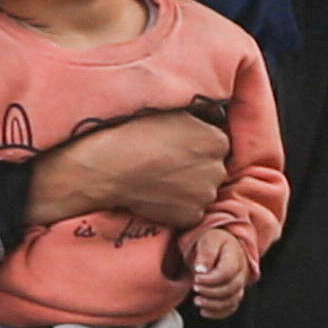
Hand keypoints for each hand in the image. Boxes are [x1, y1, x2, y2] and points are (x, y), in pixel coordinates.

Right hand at [30, 109, 228, 234]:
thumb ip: (197, 117)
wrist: (109, 165)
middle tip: (165, 164)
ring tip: (158, 180)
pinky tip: (156, 195)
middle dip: (195, 168)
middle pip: (211, 169)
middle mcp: (217, 168)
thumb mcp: (172, 111)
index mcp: (217, 140)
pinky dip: (176, 207)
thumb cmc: (135, 132)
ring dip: (186, 189)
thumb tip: (209, 116)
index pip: (216, 145)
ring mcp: (205, 194)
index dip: (195, 147)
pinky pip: (188, 212)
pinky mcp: (191, 216)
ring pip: (200, 192)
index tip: (176, 148)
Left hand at [184, 227, 255, 318]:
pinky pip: (231, 308)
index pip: (226, 273)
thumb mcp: (208, 240)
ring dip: (213, 305)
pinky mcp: (235, 294)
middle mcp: (242, 273)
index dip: (210, 279)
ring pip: (232, 301)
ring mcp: (240, 285)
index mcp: (235, 258)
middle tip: (195, 287)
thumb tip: (201, 270)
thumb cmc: (214, 242)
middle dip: (210, 292)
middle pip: (231, 289)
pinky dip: (218, 313)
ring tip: (197, 300)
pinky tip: (203, 311)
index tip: (196, 278)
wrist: (221, 246)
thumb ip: (206, 253)